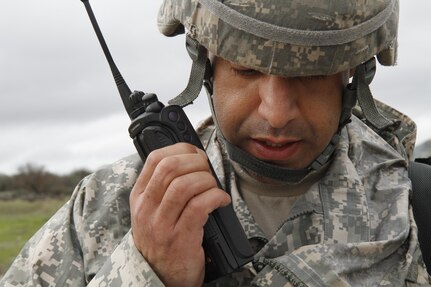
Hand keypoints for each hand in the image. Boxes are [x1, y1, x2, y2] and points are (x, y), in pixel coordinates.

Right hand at [130, 143, 230, 286]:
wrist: (159, 277)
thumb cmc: (162, 240)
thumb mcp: (151, 212)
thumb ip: (163, 188)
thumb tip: (192, 161)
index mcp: (140, 197)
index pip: (155, 159)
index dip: (180, 149)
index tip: (195, 154)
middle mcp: (147, 208)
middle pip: (170, 168)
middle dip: (196, 162)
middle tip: (207, 170)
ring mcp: (162, 225)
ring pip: (185, 185)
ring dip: (206, 180)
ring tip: (213, 187)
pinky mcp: (181, 239)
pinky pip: (200, 206)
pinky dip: (215, 197)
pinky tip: (221, 201)